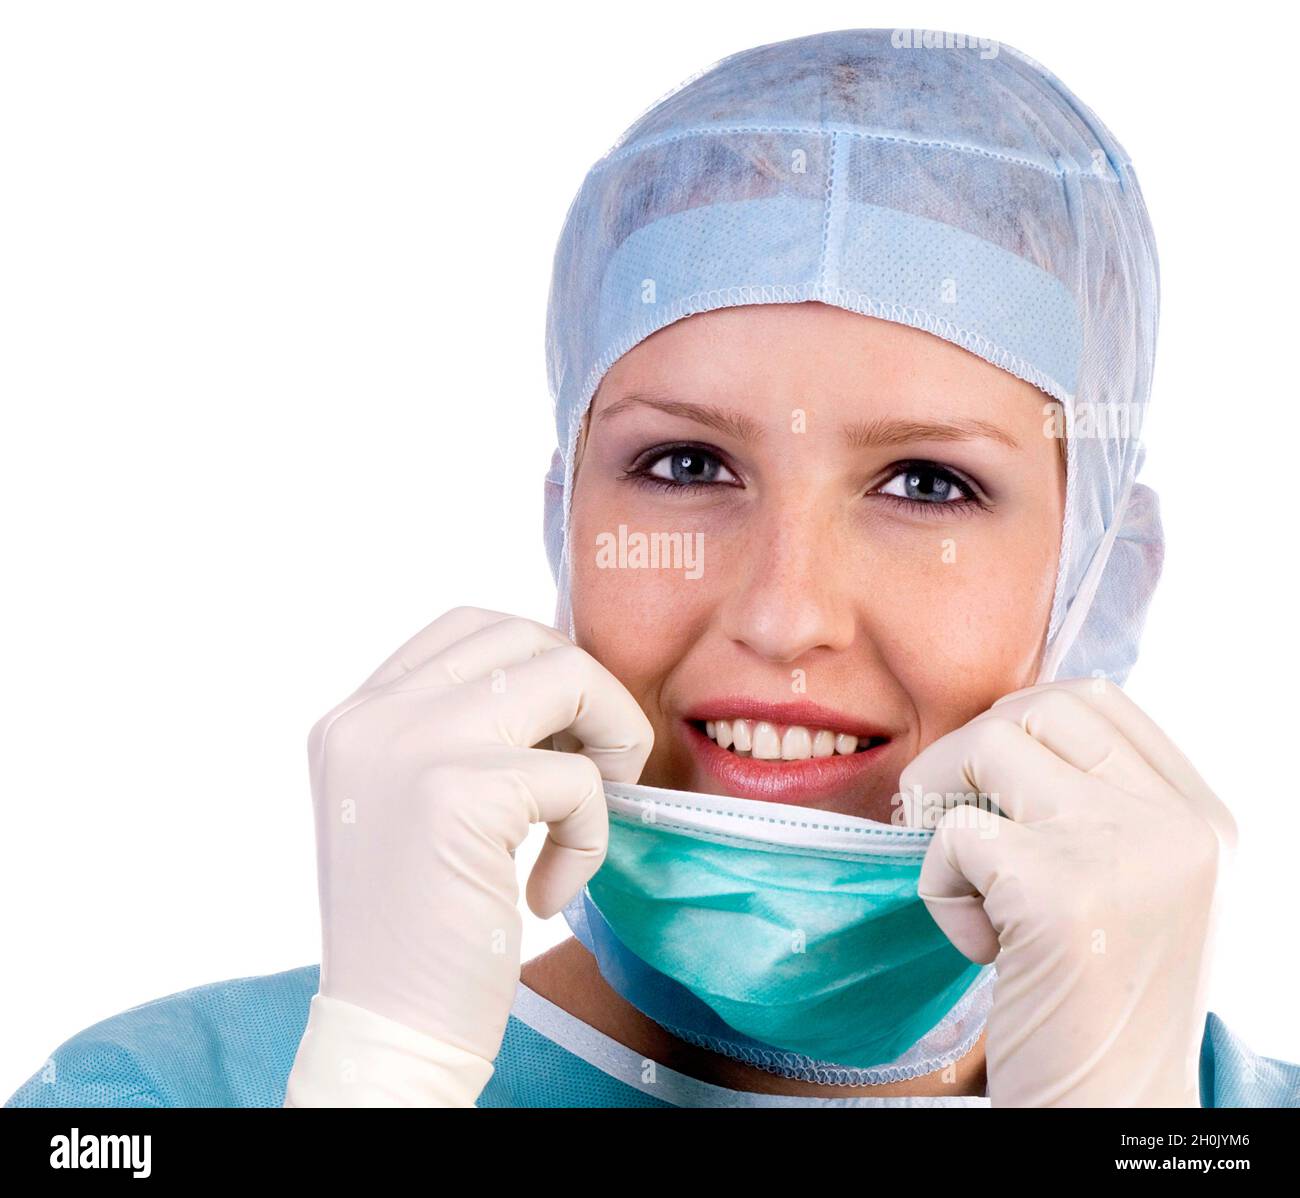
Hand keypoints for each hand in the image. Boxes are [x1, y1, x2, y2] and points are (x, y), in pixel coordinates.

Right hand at [289, 606, 652, 1103]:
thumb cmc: (416, 930)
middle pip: (521, 634)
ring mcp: (408, 745)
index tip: (560, 737)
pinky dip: (590, 834)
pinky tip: (549, 892)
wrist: (385, 1033)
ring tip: (591, 810)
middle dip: (587, 692)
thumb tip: (568, 682)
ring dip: (610, 737)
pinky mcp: (459, 792)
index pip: (467, 627)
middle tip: (596, 769)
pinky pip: (580, 776)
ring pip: (565, 675)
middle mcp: (370, 716)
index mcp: (354, 716)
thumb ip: (460, 736)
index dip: (537, 667)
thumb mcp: (413, 806)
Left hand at [898, 678, 1235, 1106]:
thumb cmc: (1105, 1005)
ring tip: (973, 888)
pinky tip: (980, 948)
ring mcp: (1127, 851)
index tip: (989, 781)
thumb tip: (1002, 729)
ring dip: (948, 807)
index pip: (1100, 700)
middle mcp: (1181, 825)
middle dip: (973, 749)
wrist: (1115, 1115)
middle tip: (951, 815)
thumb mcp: (1137, 887)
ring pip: (991, 744)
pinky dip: (939, 885)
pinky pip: (953, 832)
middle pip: (1045, 706)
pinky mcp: (1060, 891)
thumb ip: (1098, 806)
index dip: (1022, 721)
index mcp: (1205, 819)